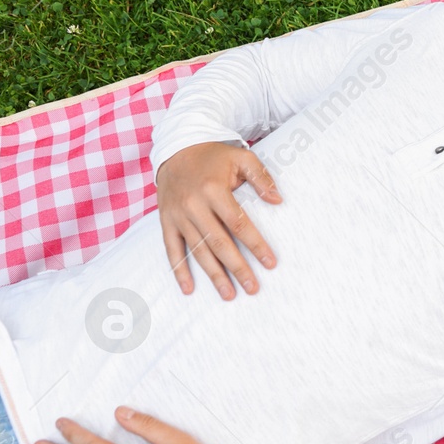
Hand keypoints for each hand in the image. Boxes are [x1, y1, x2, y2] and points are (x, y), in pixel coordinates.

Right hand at [156, 141, 281, 299]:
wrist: (176, 149)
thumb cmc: (214, 156)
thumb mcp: (241, 157)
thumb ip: (261, 178)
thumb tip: (278, 202)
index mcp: (213, 190)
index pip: (239, 223)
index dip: (255, 244)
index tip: (270, 263)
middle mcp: (193, 205)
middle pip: (219, 242)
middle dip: (237, 267)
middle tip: (253, 288)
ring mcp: (177, 216)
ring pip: (197, 251)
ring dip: (213, 275)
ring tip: (229, 294)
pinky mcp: (166, 222)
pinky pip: (172, 250)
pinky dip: (179, 270)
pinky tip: (189, 289)